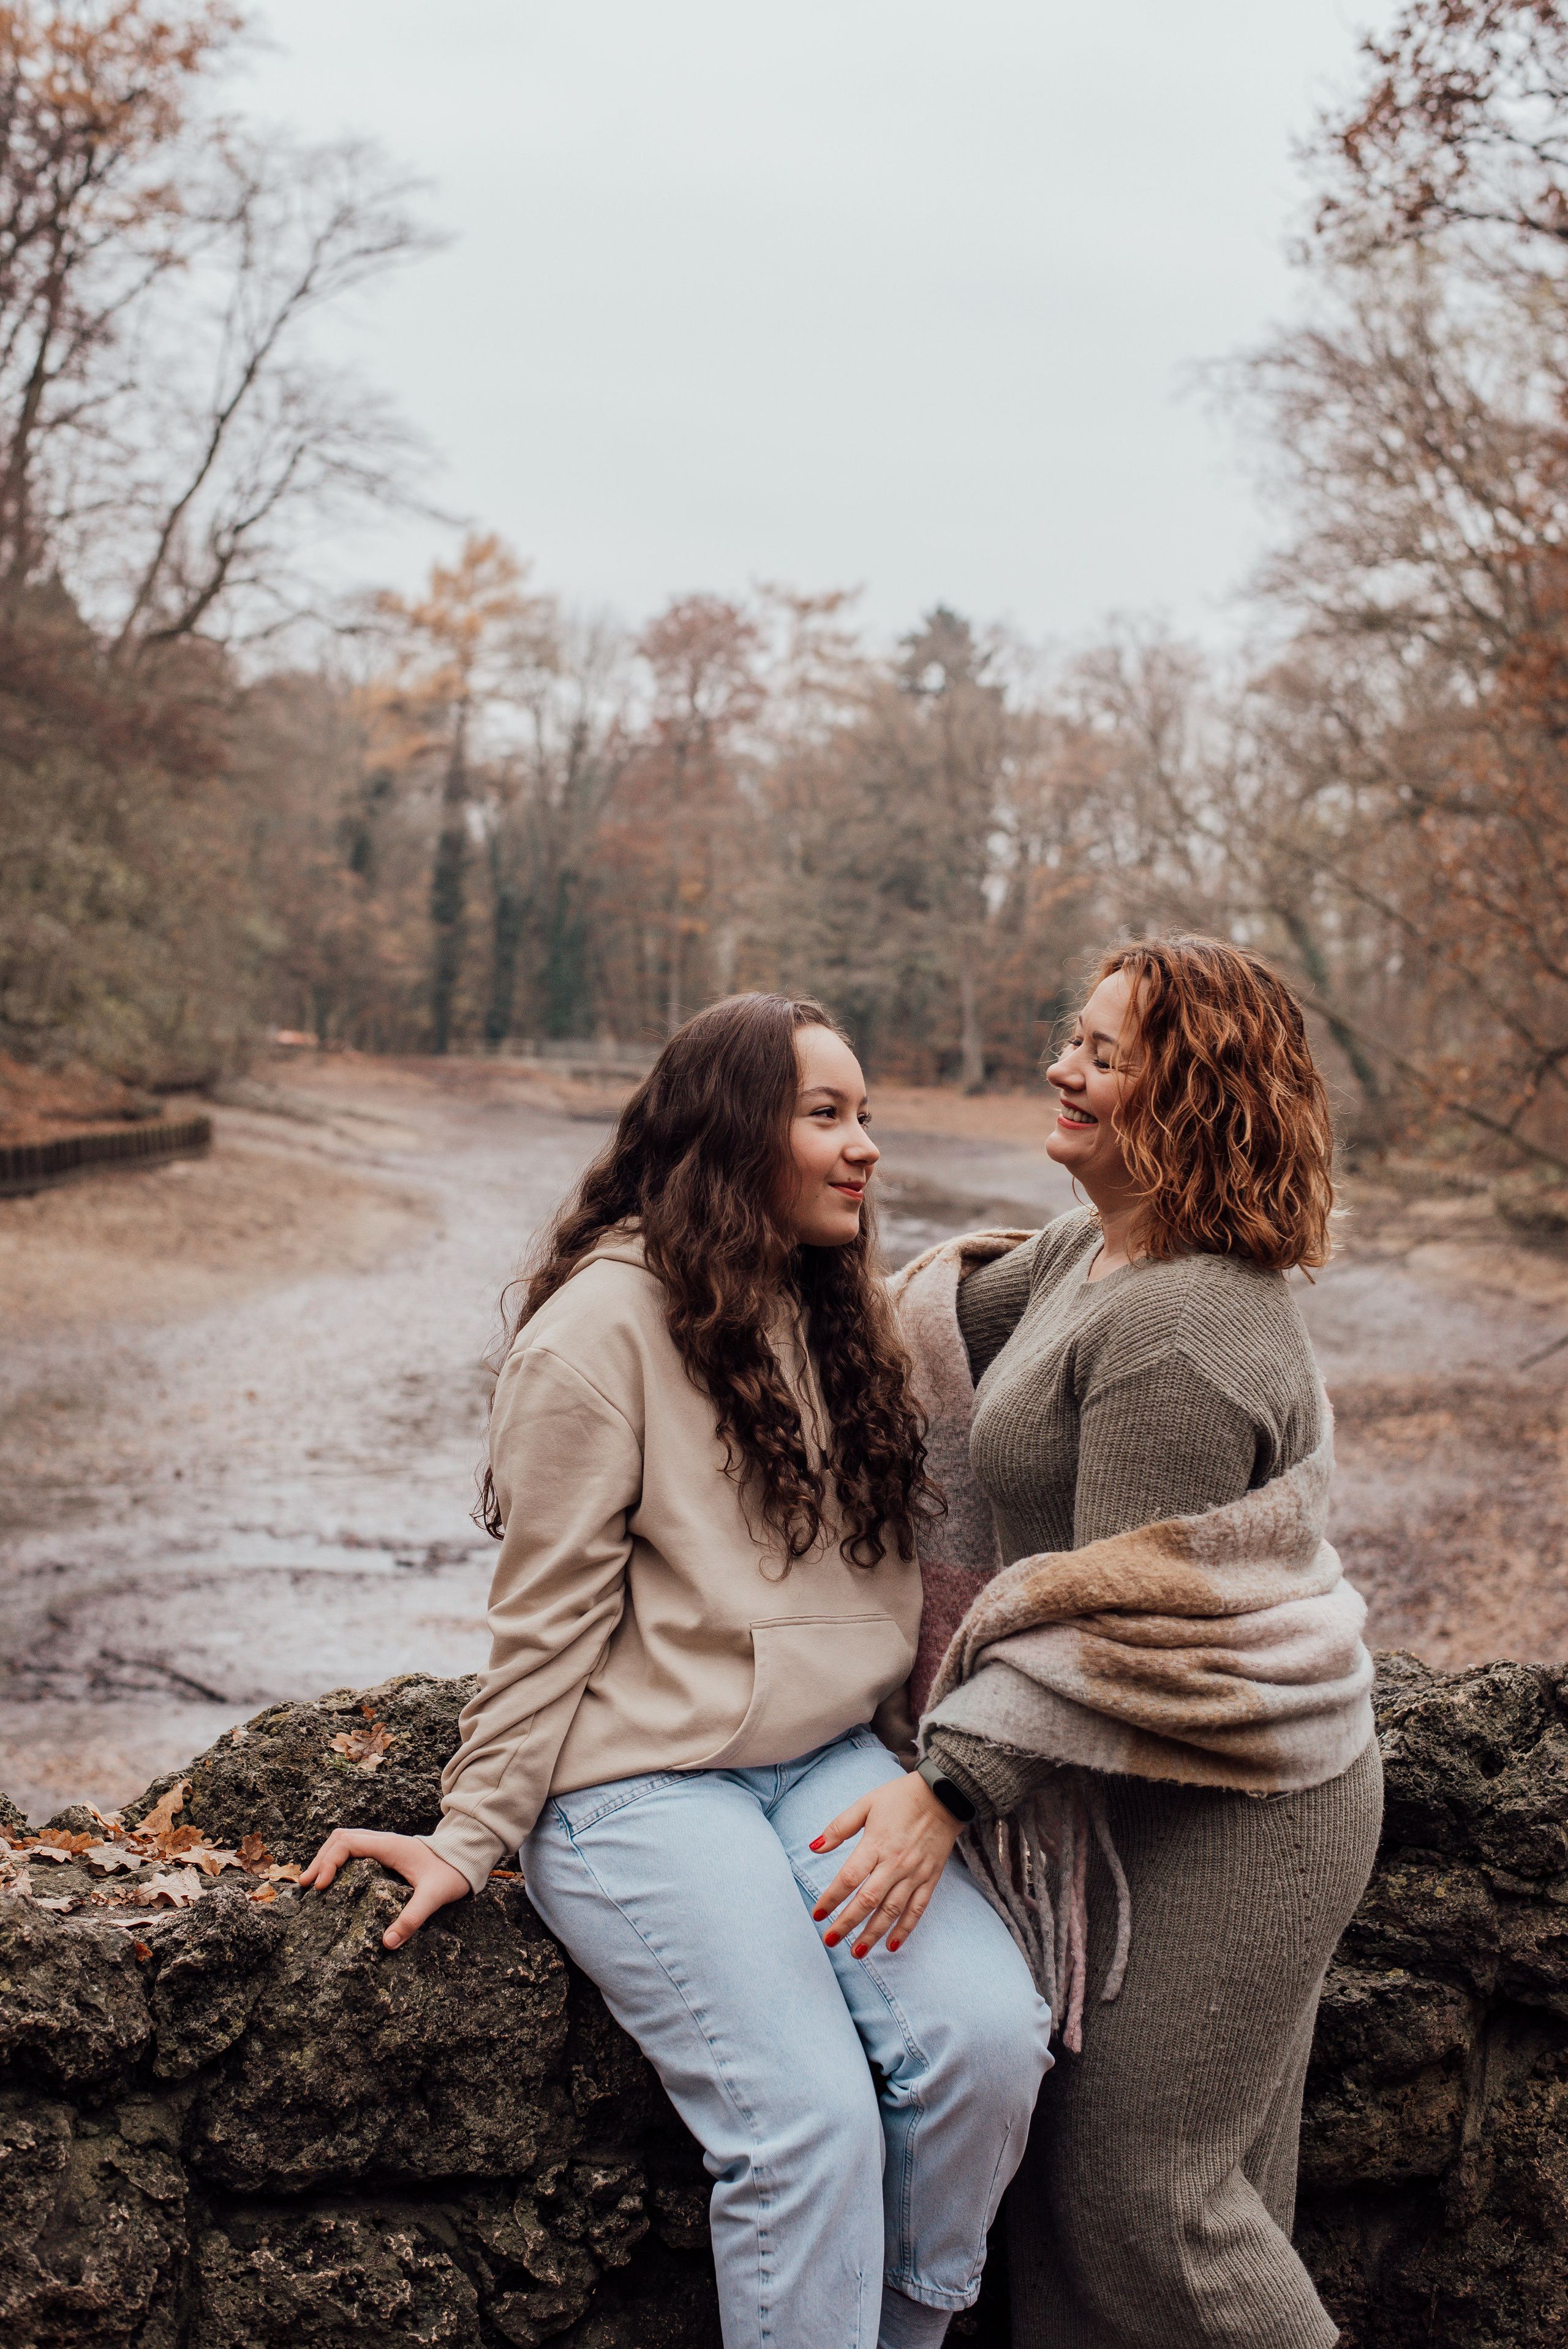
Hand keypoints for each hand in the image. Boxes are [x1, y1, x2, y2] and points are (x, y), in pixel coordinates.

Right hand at [299, 1828, 470, 1948]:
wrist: (466, 1857)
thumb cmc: (451, 1874)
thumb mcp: (434, 1897)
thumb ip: (413, 1918)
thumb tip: (388, 1943)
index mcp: (389, 1846)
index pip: (347, 1843)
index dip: (328, 1861)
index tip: (319, 1886)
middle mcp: (383, 1841)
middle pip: (340, 1838)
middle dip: (320, 1859)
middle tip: (306, 1887)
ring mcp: (383, 1845)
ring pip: (345, 1841)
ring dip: (327, 1858)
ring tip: (312, 1884)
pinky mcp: (385, 1853)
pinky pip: (354, 1849)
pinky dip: (338, 1860)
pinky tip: (333, 1881)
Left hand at [808, 1770, 961, 1959]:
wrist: (944, 1794)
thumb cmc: (900, 1798)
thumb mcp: (866, 1804)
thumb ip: (839, 1827)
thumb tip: (813, 1847)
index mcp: (876, 1844)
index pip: (848, 1878)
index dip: (831, 1898)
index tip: (817, 1915)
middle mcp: (895, 1863)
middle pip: (868, 1900)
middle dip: (847, 1923)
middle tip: (830, 1941)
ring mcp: (914, 1874)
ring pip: (891, 1911)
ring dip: (872, 1934)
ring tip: (856, 1953)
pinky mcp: (930, 1879)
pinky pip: (917, 1909)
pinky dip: (905, 1929)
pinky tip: (892, 1945)